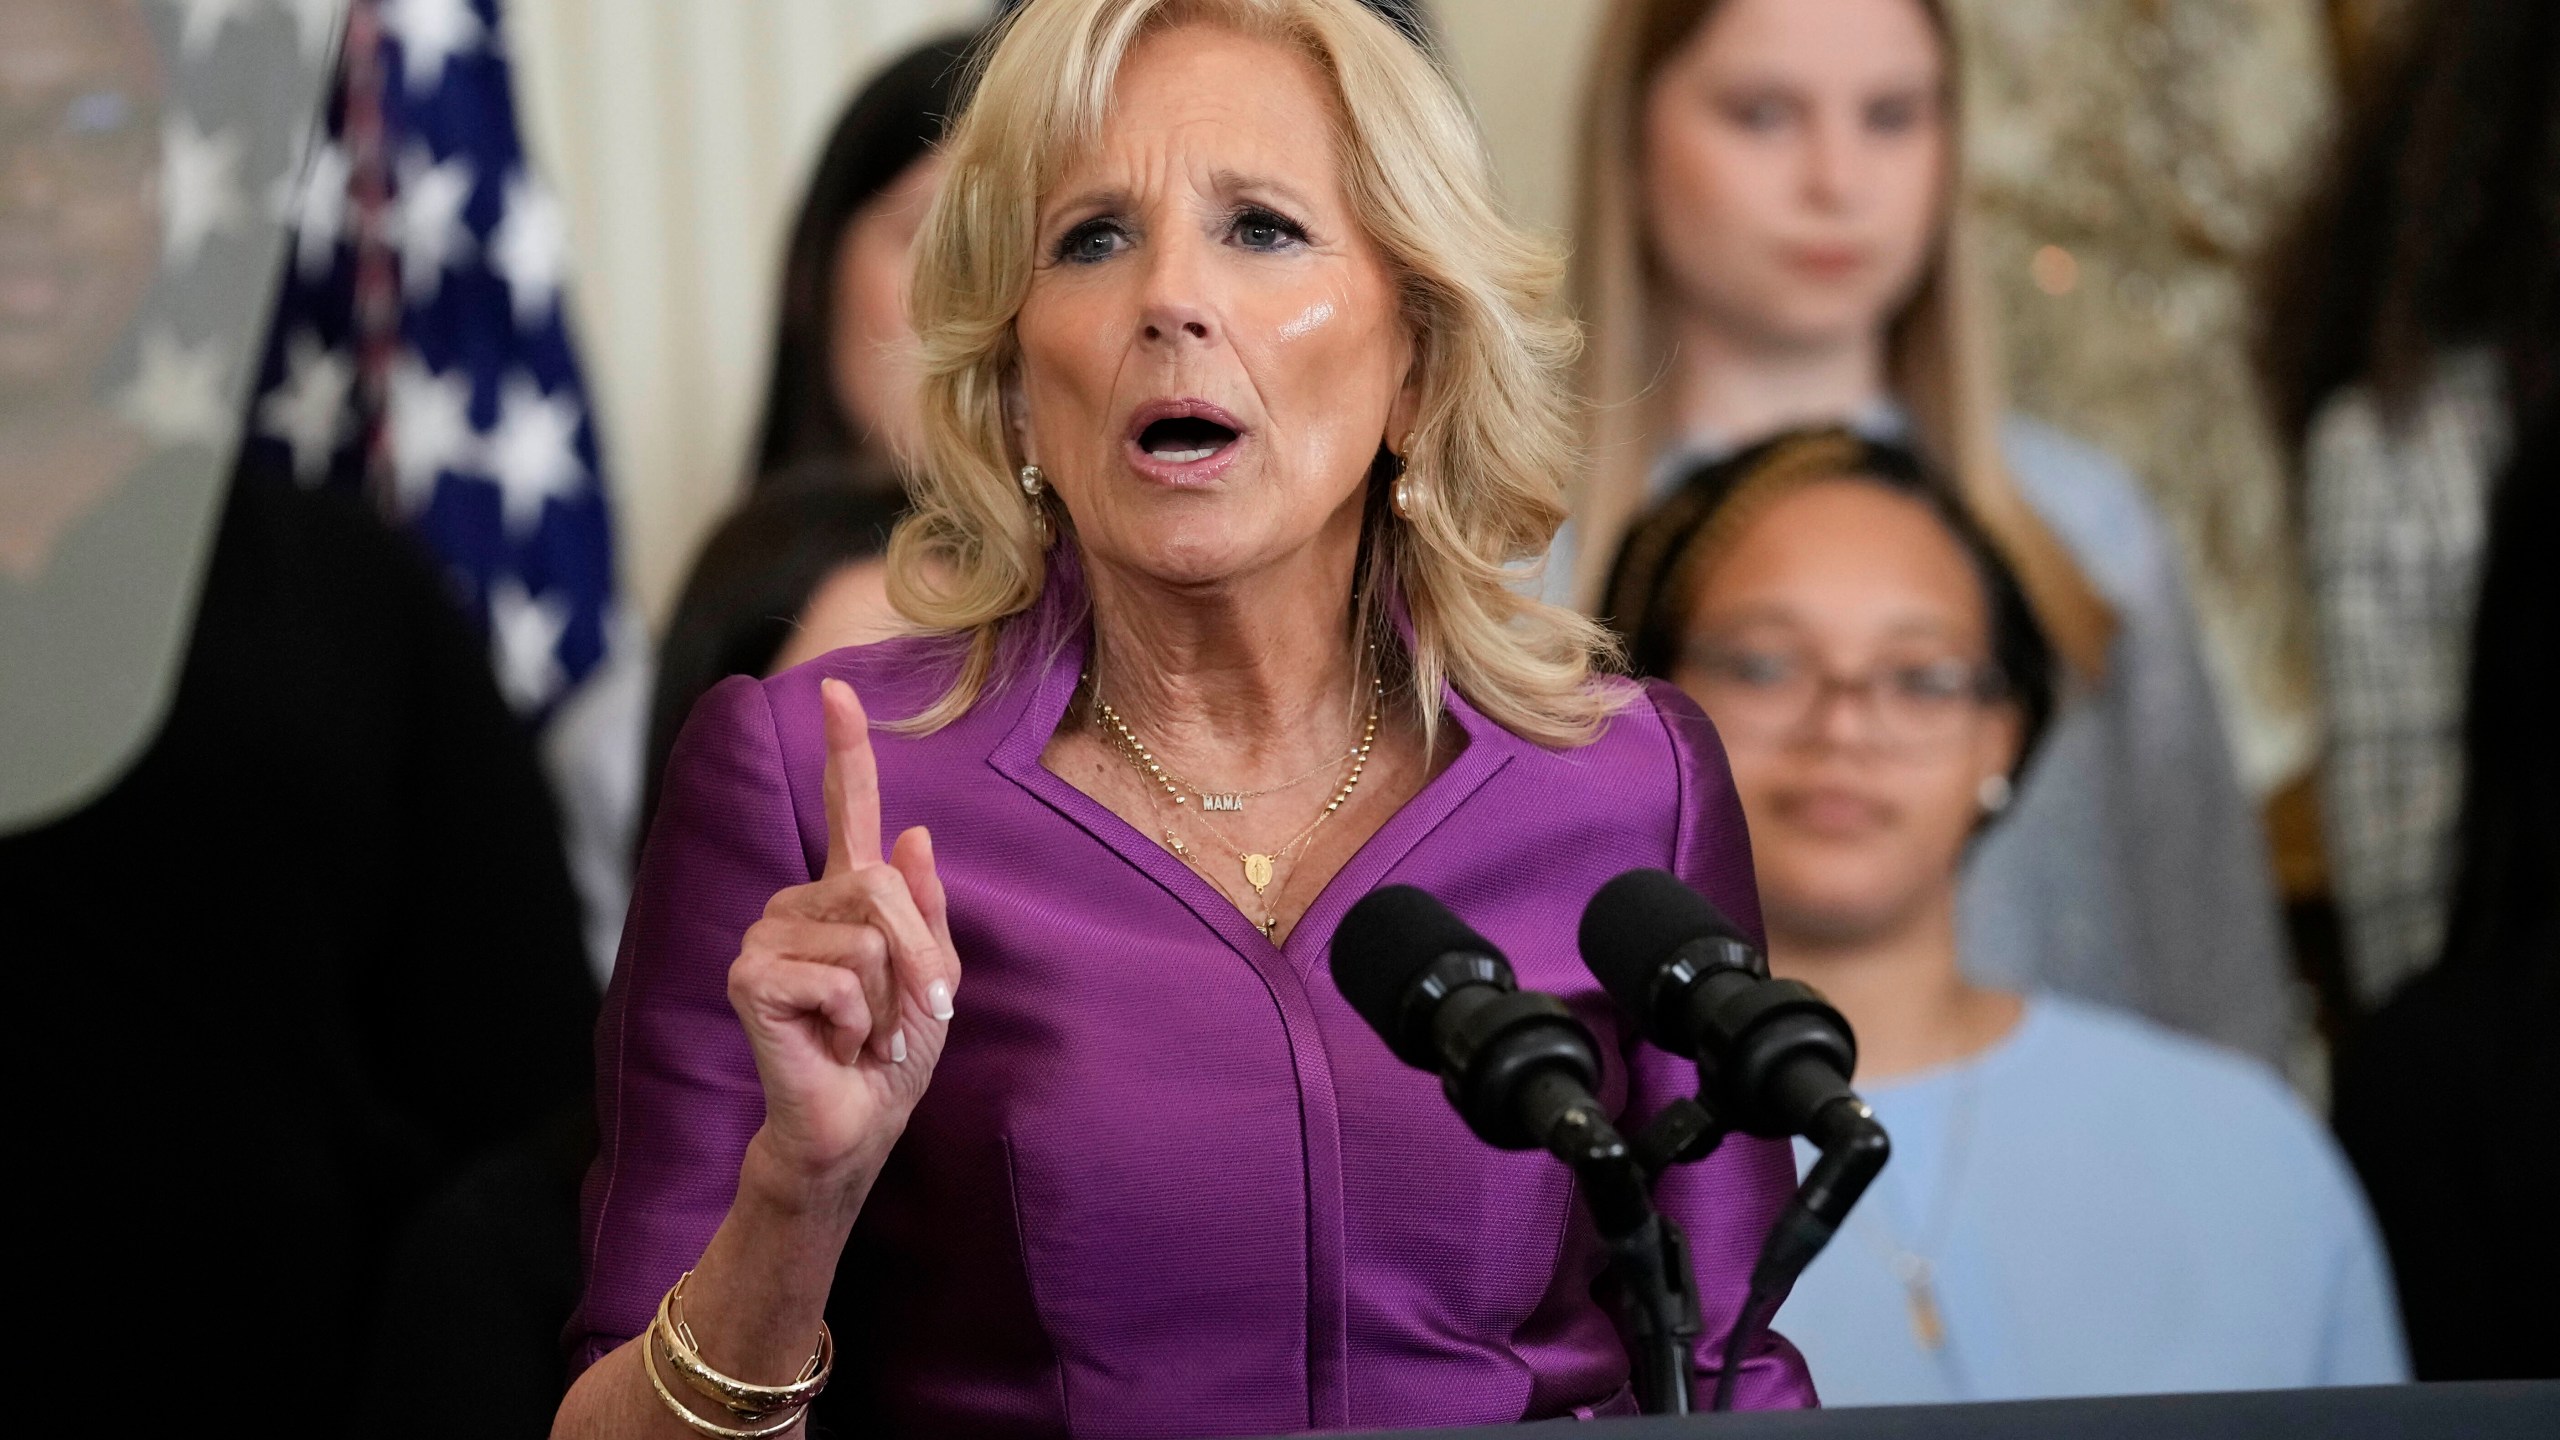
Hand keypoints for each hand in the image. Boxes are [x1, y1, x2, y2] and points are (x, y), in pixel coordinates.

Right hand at [727, 677, 960, 1204]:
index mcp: (845, 896)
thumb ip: (926, 910)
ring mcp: (765, 935)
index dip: (845, 749)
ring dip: (884, 999)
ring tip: (858, 1032)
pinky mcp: (749, 975)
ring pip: (865, 934)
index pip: (844, 810)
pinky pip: (838, 974)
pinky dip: (855, 1020)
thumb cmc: (892, 1057)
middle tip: (898, 1016)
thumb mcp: (934, 980)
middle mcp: (797, 904)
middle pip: (881, 888)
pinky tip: (832, 1041)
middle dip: (913, 959)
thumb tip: (912, 832)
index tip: (839, 688)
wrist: (854, 1126)